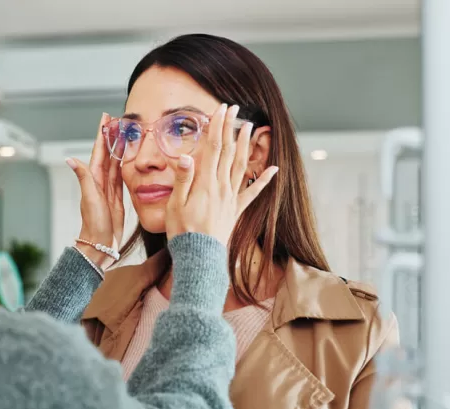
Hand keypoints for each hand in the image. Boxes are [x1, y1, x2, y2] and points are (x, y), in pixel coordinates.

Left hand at [66, 112, 125, 268]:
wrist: (100, 245)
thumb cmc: (94, 224)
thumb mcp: (90, 199)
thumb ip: (84, 178)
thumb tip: (70, 159)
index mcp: (94, 179)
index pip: (99, 152)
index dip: (102, 135)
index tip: (106, 118)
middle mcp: (100, 182)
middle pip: (108, 154)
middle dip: (112, 137)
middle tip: (118, 121)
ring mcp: (109, 190)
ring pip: (115, 164)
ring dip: (119, 149)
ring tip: (125, 134)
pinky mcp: (117, 198)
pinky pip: (121, 177)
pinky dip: (124, 166)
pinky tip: (128, 159)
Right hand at [165, 103, 277, 244]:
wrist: (199, 257)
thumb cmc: (183, 232)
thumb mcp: (175, 205)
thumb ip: (183, 179)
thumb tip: (186, 156)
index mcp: (205, 183)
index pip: (212, 148)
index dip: (217, 127)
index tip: (221, 109)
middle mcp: (221, 187)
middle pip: (227, 152)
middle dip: (230, 128)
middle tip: (234, 109)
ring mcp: (231, 198)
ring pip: (240, 166)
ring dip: (245, 146)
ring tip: (250, 128)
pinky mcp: (235, 210)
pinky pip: (253, 193)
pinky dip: (264, 180)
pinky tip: (274, 169)